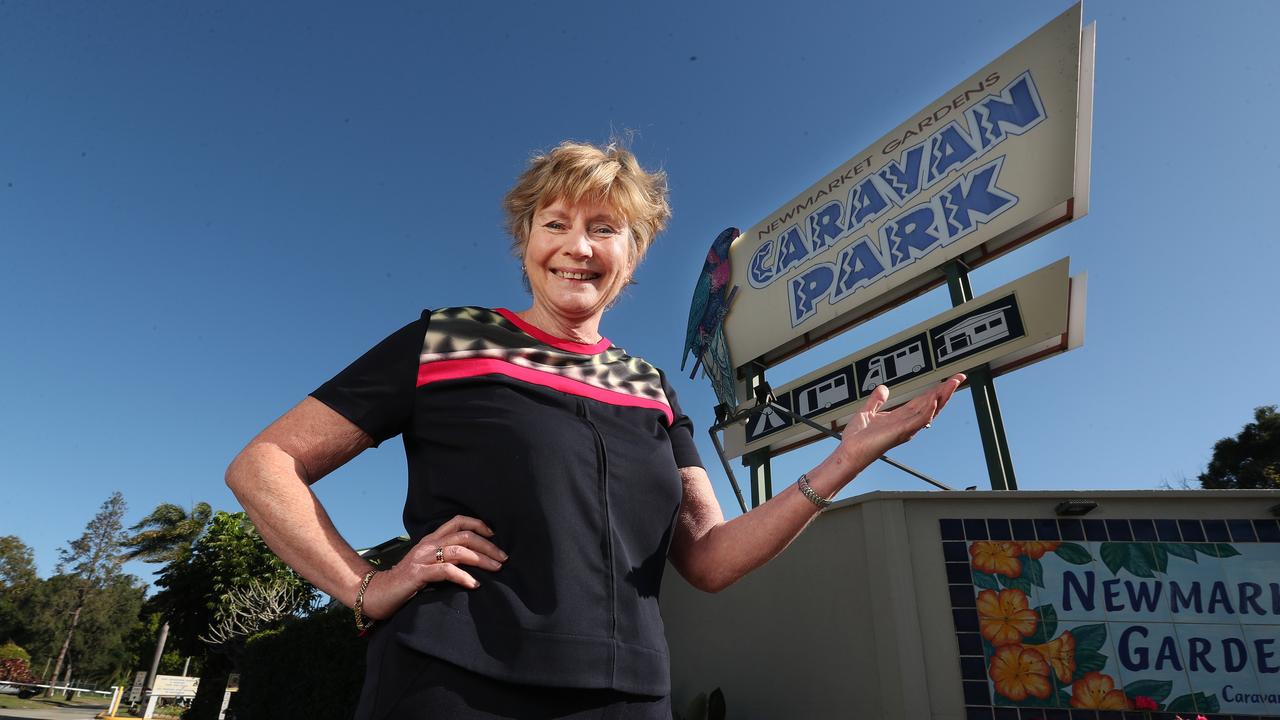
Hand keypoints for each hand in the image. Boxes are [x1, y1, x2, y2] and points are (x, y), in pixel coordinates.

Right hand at [359, 514, 506, 619]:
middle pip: (464, 536)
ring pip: (459, 551)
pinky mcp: (418, 574)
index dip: (478, 524)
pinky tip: (475, 584)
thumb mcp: (427, 565)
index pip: (457, 522)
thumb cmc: (405, 582)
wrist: (377, 594)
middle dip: (488, 546)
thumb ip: (444, 559)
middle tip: (503, 558)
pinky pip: (446, 570)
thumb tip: (473, 561)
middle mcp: (428, 544)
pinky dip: (464, 576)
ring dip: (482, 559)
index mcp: (431, 540)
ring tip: (496, 569)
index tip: (495, 536)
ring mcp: (422, 558)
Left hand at [836, 374, 964, 466]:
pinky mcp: (901, 432)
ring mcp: (906, 428)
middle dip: (946, 390)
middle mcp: (907, 423)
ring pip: (930, 410)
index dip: (935, 390)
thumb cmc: (857, 439)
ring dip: (942, 396)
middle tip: (959, 377)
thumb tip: (883, 388)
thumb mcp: (867, 412)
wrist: (849, 452)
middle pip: (932, 404)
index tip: (948, 380)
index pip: (923, 401)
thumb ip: (876, 400)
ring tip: (953, 383)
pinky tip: (935, 399)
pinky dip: (929, 410)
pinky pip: (919, 420)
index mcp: (901, 417)